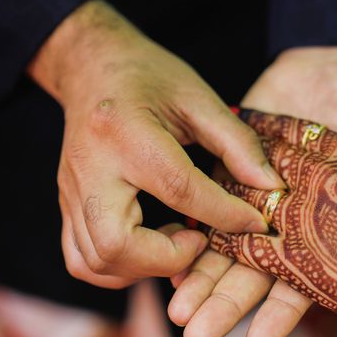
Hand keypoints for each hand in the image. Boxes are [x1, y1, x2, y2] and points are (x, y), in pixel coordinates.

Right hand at [29, 0, 283, 287]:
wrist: (91, 67)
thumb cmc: (148, 77)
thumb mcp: (198, 98)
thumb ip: (236, 144)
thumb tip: (271, 187)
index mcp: (125, 132)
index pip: (178, 189)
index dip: (225, 215)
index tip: (257, 223)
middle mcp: (91, 168)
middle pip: (116, 243)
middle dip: (167, 259)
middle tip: (198, 240)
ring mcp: (72, 192)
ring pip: (95, 262)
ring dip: (144, 268)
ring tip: (177, 240)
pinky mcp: (66, 207)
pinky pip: (81, 260)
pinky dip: (118, 269)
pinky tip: (150, 246)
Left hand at [169, 47, 336, 336]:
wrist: (333, 56)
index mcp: (333, 228)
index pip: (306, 282)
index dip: (281, 314)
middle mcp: (292, 223)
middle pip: (255, 274)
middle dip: (225, 305)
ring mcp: (258, 197)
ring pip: (224, 246)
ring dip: (199, 276)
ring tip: (170, 310)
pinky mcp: (231, 167)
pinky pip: (203, 203)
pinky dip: (186, 227)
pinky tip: (162, 251)